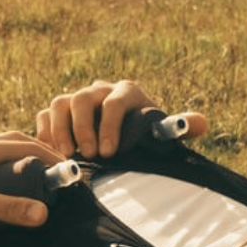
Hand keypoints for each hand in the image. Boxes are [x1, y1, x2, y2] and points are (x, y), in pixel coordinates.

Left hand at [0, 133, 64, 228]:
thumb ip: (9, 208)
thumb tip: (44, 214)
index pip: (29, 146)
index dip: (53, 158)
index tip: (70, 171)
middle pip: (17, 142)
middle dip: (40, 152)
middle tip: (57, 171)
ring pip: (2, 149)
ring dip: (22, 157)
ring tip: (37, 175)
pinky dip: (7, 165)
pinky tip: (5, 182)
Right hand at [35, 79, 207, 158]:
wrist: (125, 139)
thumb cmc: (146, 137)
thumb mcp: (162, 133)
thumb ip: (180, 127)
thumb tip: (202, 123)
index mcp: (127, 92)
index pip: (114, 101)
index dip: (109, 125)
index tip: (108, 152)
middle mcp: (99, 91)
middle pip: (82, 98)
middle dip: (83, 127)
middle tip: (88, 156)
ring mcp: (76, 100)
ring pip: (60, 103)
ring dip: (60, 129)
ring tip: (67, 155)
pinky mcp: (58, 113)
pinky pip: (44, 115)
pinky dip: (44, 132)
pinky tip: (52, 154)